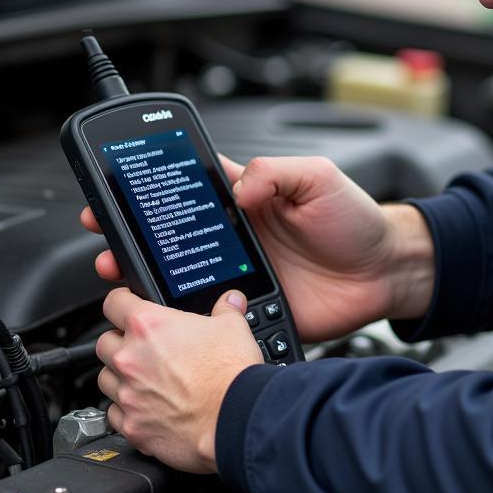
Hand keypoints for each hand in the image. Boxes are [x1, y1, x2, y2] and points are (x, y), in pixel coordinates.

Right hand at [84, 153, 433, 341]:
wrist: (387, 272)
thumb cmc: (357, 220)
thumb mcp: (318, 178)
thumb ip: (275, 172)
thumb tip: (238, 187)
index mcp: (249, 201)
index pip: (190, 191)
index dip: (153, 191)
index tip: (117, 191)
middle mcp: (238, 240)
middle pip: (173, 239)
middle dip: (133, 238)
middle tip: (106, 239)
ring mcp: (241, 277)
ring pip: (183, 280)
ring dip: (148, 279)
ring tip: (119, 275)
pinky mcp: (252, 311)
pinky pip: (211, 318)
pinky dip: (186, 319)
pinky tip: (167, 316)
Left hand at [95, 286, 261, 471]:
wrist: (234, 418)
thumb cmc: (230, 374)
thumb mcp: (233, 327)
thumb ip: (225, 309)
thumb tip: (229, 301)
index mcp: (149, 326)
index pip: (114, 302)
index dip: (122, 301)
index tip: (127, 305)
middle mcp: (130, 358)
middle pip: (104, 342)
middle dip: (120, 342)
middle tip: (144, 347)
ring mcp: (127, 395)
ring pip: (105, 378)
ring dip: (120, 376)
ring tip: (145, 378)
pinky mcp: (131, 426)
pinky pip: (114, 414)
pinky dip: (126, 409)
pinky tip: (147, 407)